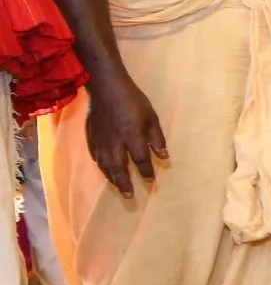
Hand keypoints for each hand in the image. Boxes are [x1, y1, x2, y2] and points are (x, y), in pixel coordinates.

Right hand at [86, 75, 167, 197]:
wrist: (105, 87)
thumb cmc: (133, 100)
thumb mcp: (151, 117)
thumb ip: (157, 138)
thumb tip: (164, 156)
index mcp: (132, 137)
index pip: (140, 160)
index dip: (146, 171)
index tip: (150, 181)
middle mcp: (115, 143)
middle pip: (119, 168)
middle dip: (125, 183)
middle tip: (129, 196)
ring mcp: (101, 140)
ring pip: (105, 165)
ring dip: (112, 178)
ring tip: (118, 187)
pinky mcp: (91, 136)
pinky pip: (95, 156)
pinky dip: (101, 166)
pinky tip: (104, 169)